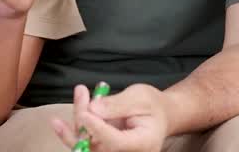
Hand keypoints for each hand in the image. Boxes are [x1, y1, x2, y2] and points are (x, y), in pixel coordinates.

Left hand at [52, 83, 168, 151]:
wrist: (159, 116)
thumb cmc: (153, 106)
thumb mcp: (140, 97)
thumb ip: (117, 104)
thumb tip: (93, 109)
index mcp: (143, 143)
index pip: (116, 142)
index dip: (98, 129)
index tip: (85, 112)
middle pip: (97, 146)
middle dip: (82, 121)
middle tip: (81, 93)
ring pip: (87, 142)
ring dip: (79, 117)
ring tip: (81, 92)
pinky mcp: (104, 147)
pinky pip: (86, 139)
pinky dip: (80, 120)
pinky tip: (80, 102)